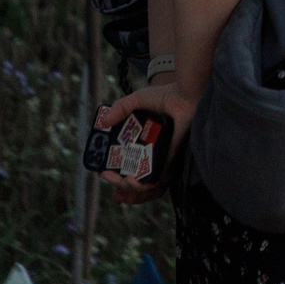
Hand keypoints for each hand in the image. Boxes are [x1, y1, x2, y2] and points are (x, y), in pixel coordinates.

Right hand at [93, 83, 195, 204]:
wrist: (182, 95)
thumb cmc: (164, 97)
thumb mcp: (136, 101)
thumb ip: (119, 109)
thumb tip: (104, 122)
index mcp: (140, 143)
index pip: (126, 166)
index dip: (115, 174)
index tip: (102, 173)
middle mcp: (150, 154)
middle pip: (133, 180)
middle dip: (118, 184)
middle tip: (106, 176)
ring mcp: (159, 158)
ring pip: (144, 184)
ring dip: (128, 188)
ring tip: (120, 181)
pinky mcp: (168, 159)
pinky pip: (157, 179)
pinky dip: (143, 184)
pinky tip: (130, 180)